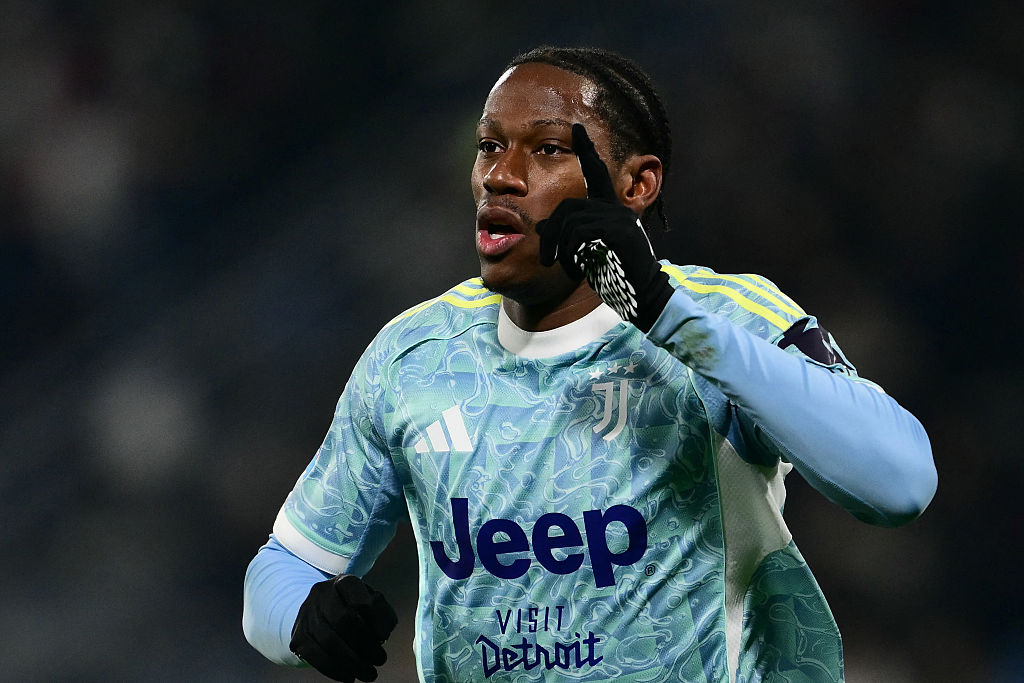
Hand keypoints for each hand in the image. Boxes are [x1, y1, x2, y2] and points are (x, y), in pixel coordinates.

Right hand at [290, 574, 397, 681]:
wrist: (321, 612)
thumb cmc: (355, 609)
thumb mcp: (372, 604)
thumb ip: (382, 614)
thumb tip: (381, 634)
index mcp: (344, 582)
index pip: (362, 598)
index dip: (377, 619)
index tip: (385, 636)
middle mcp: (322, 593)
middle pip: (343, 620)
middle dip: (365, 645)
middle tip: (380, 660)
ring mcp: (307, 613)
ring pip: (328, 640)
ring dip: (352, 662)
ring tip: (368, 674)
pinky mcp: (298, 635)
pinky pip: (314, 655)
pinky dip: (334, 670)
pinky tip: (348, 676)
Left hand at [536, 123, 672, 331]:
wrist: (642, 293)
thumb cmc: (615, 274)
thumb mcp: (587, 251)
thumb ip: (570, 234)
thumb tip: (539, 225)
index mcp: (610, 209)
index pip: (597, 174)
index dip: (587, 151)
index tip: (577, 128)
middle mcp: (616, 208)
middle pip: (567, 207)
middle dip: (551, 234)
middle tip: (547, 259)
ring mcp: (618, 218)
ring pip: (570, 223)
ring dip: (561, 249)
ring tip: (569, 268)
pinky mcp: (617, 231)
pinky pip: (579, 235)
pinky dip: (572, 255)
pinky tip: (580, 269)